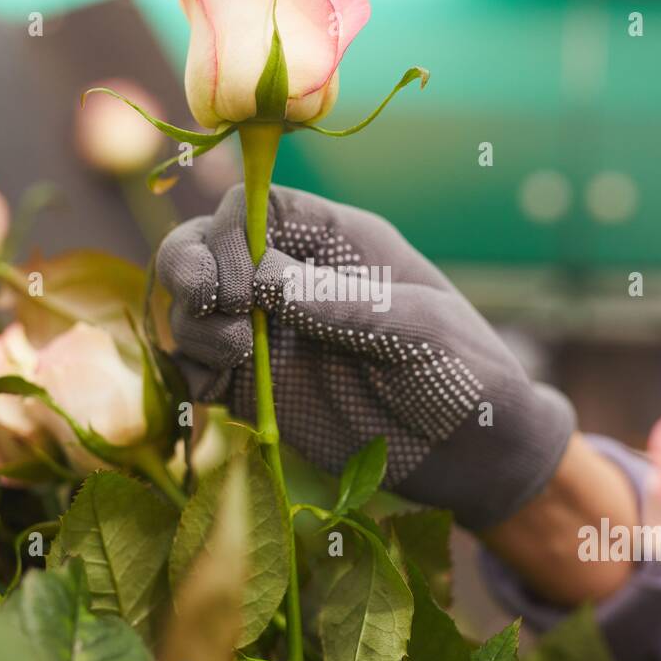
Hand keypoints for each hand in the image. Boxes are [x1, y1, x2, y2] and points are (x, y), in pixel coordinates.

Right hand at [156, 184, 575, 529]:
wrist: (471, 453)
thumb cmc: (463, 373)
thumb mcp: (420, 330)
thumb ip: (343, 303)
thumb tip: (261, 278)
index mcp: (336, 242)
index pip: (255, 207)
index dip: (231, 233)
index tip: (241, 283)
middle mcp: (291, 278)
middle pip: (206, 245)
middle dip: (190, 267)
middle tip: (209, 305)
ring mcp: (268, 331)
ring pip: (193, 305)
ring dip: (194, 324)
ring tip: (238, 354)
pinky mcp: (254, 385)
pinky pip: (197, 367)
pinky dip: (189, 373)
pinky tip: (213, 392)